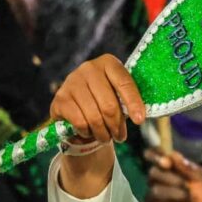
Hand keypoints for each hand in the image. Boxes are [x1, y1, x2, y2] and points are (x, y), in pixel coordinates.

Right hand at [50, 55, 144, 197]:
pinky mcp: (60, 98)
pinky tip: (90, 132)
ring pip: (95, 117)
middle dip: (117, 126)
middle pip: (110, 105)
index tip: (140, 121)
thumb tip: (141, 116)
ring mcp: (71, 82)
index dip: (134, 104)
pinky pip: (80, 122)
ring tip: (107, 137)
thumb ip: (129, 100)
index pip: (125, 83)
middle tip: (121, 137)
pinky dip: (88, 132)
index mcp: (109, 63)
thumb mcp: (119, 96)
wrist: (76, 106)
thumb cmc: (106, 100)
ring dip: (104, 133)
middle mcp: (89, 68)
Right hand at [145, 148, 201, 201]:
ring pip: (154, 191)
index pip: (155, 157)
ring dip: (175, 196)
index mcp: (171, 170)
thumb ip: (188, 168)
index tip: (165, 162)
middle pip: (153, 173)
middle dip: (172, 180)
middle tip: (186, 188)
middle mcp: (159, 182)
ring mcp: (154, 198)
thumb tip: (172, 155)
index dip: (155, 156)